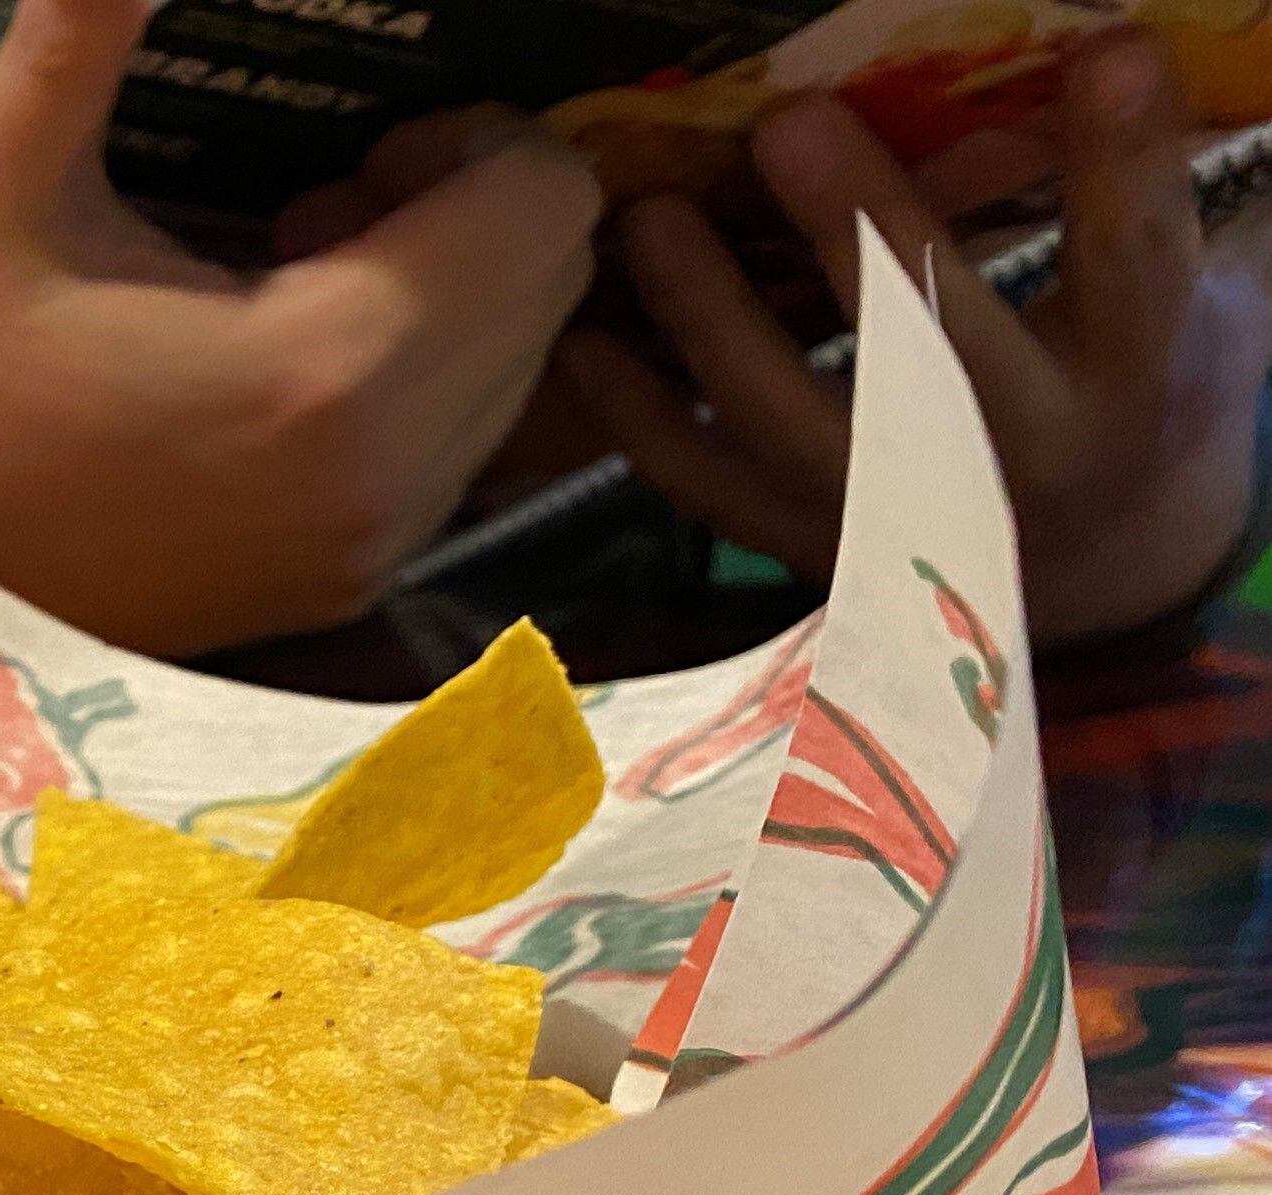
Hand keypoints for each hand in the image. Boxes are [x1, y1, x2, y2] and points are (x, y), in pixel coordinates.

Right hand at [0, 0, 601, 656]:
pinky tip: (299, 379)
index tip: (363, 154)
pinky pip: (467, 452)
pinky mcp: (356, 583)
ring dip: (450, 308)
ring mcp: (375, 542)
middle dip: (469, 222)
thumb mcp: (6, 180)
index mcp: (320, 369)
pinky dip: (423, 391)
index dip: (472, 145)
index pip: (538, 209)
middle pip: (551, 285)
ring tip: (309, 294)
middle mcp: (380, 472)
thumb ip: (80, 35)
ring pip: (523, 372)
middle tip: (331, 215)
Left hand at [558, 30, 1271, 645]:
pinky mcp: (813, 547)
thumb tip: (1127, 62)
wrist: (1101, 565)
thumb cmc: (1140, 384)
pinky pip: (708, 485)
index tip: (1107, 52)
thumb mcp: (1187, 302)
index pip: (1138, 258)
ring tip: (649, 219)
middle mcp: (1018, 457)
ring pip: (793, 415)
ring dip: (710, 314)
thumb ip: (1149, 203)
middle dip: (859, 229)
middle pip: (934, 339)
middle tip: (789, 123)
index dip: (1121, 160)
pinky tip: (584, 339)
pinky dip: (637, 418)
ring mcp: (903, 513)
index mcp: (1134, 377)